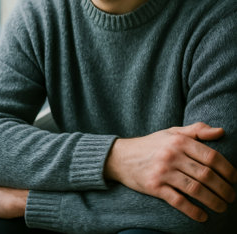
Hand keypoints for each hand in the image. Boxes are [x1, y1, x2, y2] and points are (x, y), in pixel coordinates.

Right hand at [104, 122, 236, 221]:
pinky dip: (193, 211)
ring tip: (222, 207)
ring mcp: (163, 172)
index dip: (227, 169)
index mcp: (179, 141)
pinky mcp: (154, 187)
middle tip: (232, 196)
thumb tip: (221, 131)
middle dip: (223, 188)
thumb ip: (196, 130)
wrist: (122, 156)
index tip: (235, 179)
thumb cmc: (152, 144)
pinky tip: (203, 216)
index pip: (210, 156)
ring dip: (213, 201)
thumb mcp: (173, 132)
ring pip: (195, 190)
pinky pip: (178, 201)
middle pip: (205, 175)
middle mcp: (171, 155)